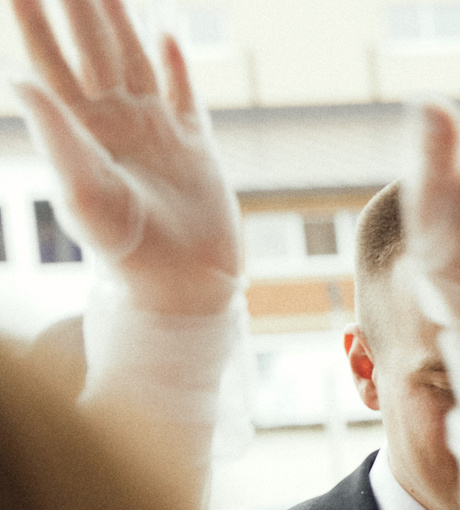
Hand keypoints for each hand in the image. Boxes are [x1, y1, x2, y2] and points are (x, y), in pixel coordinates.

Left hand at [10, 0, 239, 315]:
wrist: (183, 289)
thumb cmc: (127, 251)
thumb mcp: (84, 193)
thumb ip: (56, 136)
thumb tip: (20, 80)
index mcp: (82, 130)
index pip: (49, 60)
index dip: (33, 20)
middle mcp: (115, 124)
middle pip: (92, 49)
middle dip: (79, 6)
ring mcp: (156, 133)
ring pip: (135, 62)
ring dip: (122, 23)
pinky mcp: (197, 150)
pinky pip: (186, 97)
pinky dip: (178, 68)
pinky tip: (168, 38)